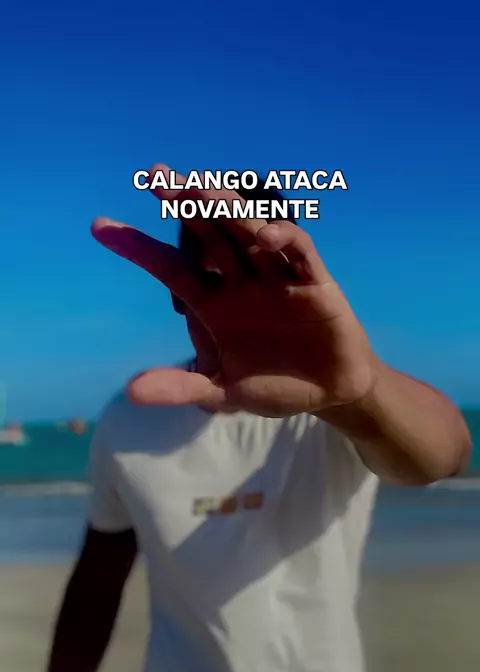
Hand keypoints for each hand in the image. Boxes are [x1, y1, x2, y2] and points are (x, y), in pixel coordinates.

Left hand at [92, 165, 377, 416]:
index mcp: (213, 303)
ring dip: (227, 209)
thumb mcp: (222, 391)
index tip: (100, 226)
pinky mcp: (313, 282)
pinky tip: (264, 237)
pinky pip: (298, 252)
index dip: (138, 247)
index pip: (170, 267)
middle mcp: (240, 281)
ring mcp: (276, 278)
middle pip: (207, 234)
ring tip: (201, 190)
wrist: (328, 391)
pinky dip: (284, 240)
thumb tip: (130, 393)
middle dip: (184, 204)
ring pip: (248, 232)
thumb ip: (181, 386)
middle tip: (156, 177)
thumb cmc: (272, 385)